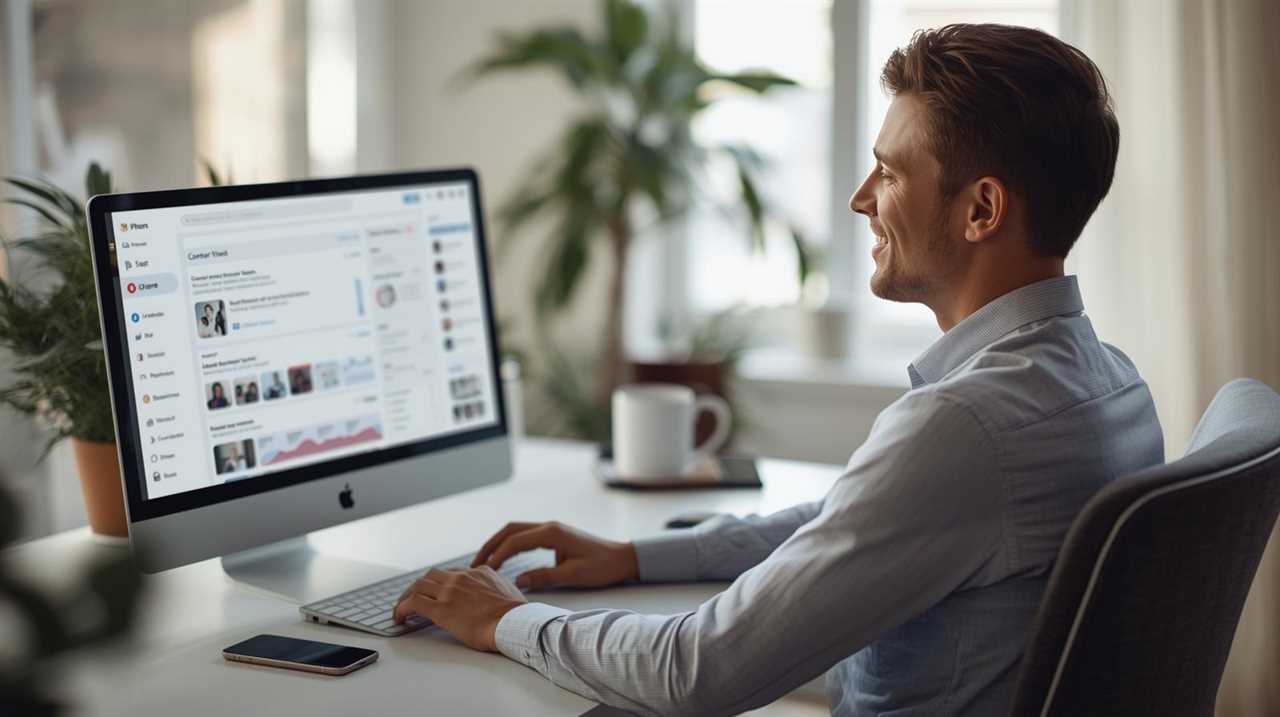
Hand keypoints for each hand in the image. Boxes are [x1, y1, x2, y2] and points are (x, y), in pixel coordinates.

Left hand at [392, 566, 524, 651]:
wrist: (514, 622)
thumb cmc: (516, 615)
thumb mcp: (510, 592)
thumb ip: (499, 590)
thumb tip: (501, 598)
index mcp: (479, 572)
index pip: (453, 573)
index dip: (442, 583)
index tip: (438, 592)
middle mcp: (462, 578)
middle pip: (432, 575)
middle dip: (421, 586)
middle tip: (414, 597)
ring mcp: (449, 591)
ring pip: (419, 585)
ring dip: (408, 596)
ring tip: (403, 608)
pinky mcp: (440, 608)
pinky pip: (413, 603)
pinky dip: (402, 608)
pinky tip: (399, 617)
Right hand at [471, 521, 638, 589]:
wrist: (622, 558)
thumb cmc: (601, 567)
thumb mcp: (573, 576)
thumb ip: (544, 577)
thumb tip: (517, 580)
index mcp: (551, 533)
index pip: (515, 541)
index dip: (497, 555)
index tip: (485, 570)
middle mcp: (549, 526)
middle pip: (510, 530)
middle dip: (491, 545)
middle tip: (476, 563)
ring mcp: (551, 529)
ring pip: (516, 530)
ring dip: (499, 543)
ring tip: (485, 561)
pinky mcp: (554, 535)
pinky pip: (525, 535)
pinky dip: (510, 544)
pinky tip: (505, 557)